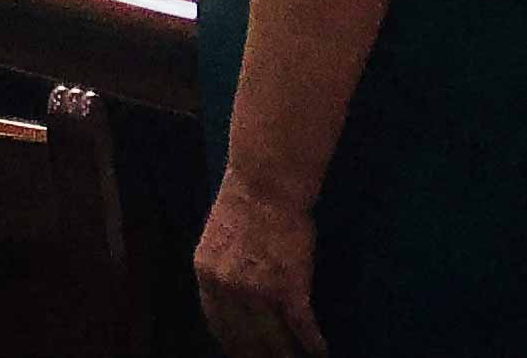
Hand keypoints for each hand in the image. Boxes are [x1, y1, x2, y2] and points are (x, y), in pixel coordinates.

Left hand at [194, 182, 325, 356]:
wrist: (266, 185)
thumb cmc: (244, 206)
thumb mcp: (217, 242)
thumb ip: (220, 272)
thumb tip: (229, 298)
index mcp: (206, 275)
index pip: (217, 323)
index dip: (232, 344)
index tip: (242, 355)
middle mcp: (227, 287)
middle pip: (244, 338)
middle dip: (259, 356)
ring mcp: (258, 289)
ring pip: (273, 338)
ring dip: (287, 355)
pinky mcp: (289, 287)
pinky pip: (301, 327)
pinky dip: (313, 343)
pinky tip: (320, 352)